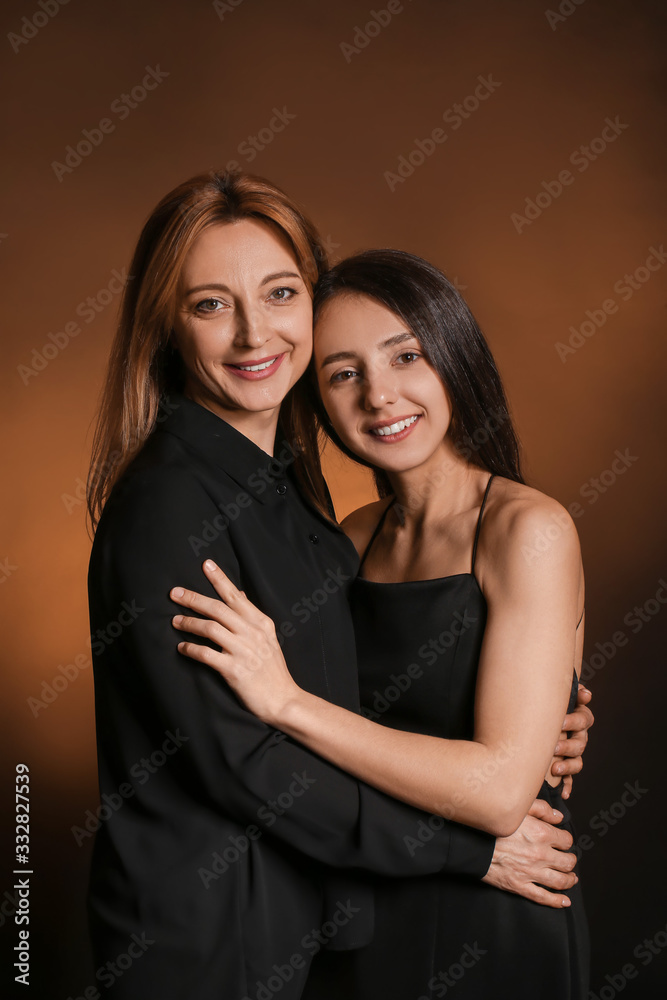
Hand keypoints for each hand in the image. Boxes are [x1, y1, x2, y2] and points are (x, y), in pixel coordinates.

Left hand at [170, 560, 301, 725]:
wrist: (283, 700)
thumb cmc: (273, 670)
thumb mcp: (268, 637)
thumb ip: (251, 616)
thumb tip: (239, 593)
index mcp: (261, 623)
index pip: (236, 596)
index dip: (220, 580)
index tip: (206, 565)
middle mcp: (252, 634)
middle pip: (218, 609)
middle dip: (194, 599)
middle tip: (175, 593)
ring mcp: (243, 651)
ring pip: (210, 628)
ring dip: (189, 623)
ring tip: (175, 621)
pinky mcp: (234, 670)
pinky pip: (206, 654)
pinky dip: (191, 649)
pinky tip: (181, 647)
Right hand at [482, 798, 577, 907]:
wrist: (473, 844)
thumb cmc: (494, 825)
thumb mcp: (518, 808)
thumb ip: (541, 809)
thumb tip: (559, 817)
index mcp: (541, 833)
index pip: (566, 840)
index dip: (565, 841)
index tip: (562, 842)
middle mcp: (540, 854)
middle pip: (568, 862)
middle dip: (570, 861)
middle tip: (569, 860)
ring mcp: (531, 872)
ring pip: (560, 881)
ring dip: (569, 880)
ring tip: (571, 879)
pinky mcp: (521, 886)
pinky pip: (544, 897)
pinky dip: (557, 901)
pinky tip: (565, 901)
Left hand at [550, 684, 593, 798]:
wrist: (533, 716)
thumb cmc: (544, 702)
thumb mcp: (554, 696)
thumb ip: (569, 692)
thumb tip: (585, 694)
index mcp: (577, 718)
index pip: (584, 719)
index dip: (574, 721)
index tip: (560, 722)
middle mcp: (577, 736)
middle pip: (580, 742)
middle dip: (568, 745)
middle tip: (554, 746)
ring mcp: (571, 753)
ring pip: (577, 762)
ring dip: (568, 766)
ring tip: (555, 768)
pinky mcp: (564, 768)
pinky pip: (569, 780)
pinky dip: (567, 787)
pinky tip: (564, 794)